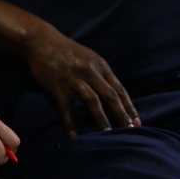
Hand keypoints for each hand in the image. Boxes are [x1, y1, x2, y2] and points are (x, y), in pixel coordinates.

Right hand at [23, 25, 139, 133]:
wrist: (42, 42)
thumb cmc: (67, 52)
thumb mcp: (90, 58)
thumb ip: (101, 74)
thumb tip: (114, 94)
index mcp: (100, 66)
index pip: (119, 89)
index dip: (129, 107)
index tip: (137, 122)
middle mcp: (90, 72)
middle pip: (110, 96)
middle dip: (121, 115)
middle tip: (130, 131)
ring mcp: (74, 80)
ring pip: (93, 101)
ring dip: (102, 119)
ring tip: (108, 134)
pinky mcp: (58, 87)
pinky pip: (66, 109)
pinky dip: (70, 123)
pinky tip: (74, 136)